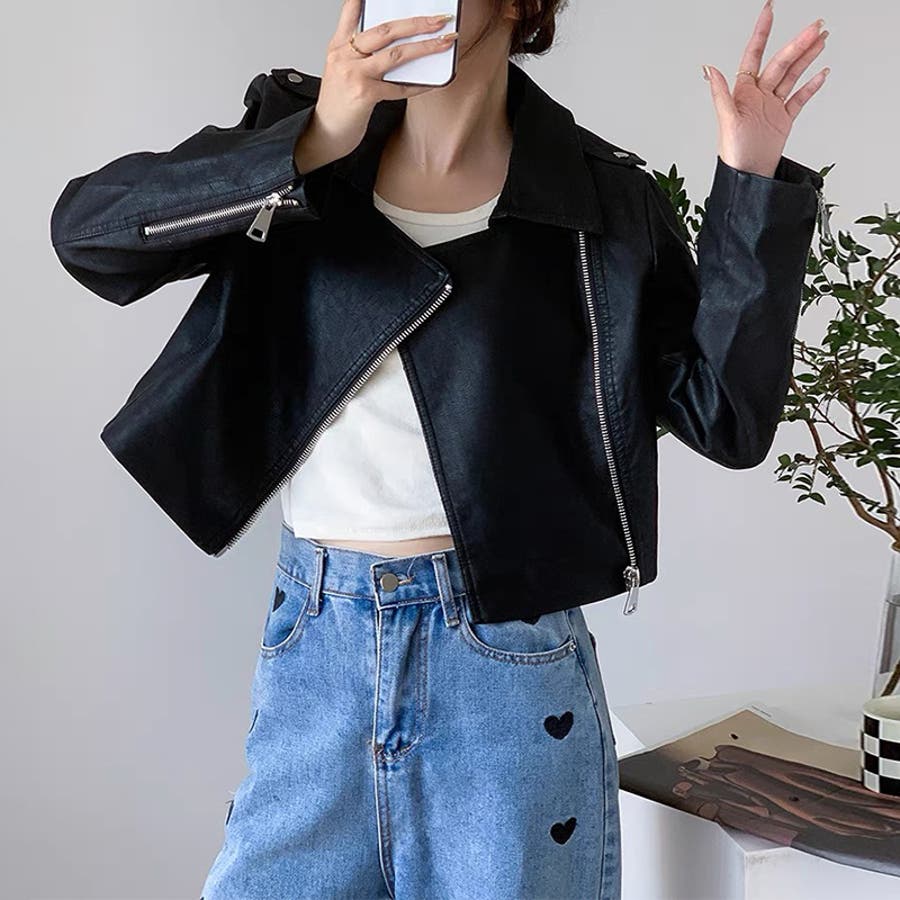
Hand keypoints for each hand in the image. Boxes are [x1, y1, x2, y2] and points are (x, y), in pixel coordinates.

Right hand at [294, 0, 458, 173]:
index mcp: (338, 45)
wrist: (324, 132)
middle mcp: (344, 55)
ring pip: (396, 54)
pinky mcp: (364, 94)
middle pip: (386, 29)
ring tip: (445, 42)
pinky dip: (418, 86)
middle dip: (417, 22)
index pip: (351, 10)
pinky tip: (433, 83)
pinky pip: (398, 87)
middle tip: (440, 19)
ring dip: (425, 47)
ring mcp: (353, 74)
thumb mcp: (341, 70)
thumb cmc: (337, 104)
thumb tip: (397, 45)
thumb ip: (360, 53)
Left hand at [702, 0, 829, 177]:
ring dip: (807, 57)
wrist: (748, 176)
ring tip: (822, 39)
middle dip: (798, 44)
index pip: (754, 54)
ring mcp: (772, 106)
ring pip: (792, 75)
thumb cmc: (733, 152)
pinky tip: (822, 72)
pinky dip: (812, 85)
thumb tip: (709, 69)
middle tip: (815, 26)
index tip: (769, 10)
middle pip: (781, 62)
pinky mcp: (783, 119)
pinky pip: (800, 98)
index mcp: (743, 92)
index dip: (761, 32)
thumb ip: (720, 93)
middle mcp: (758, 95)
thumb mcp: (726, 121)